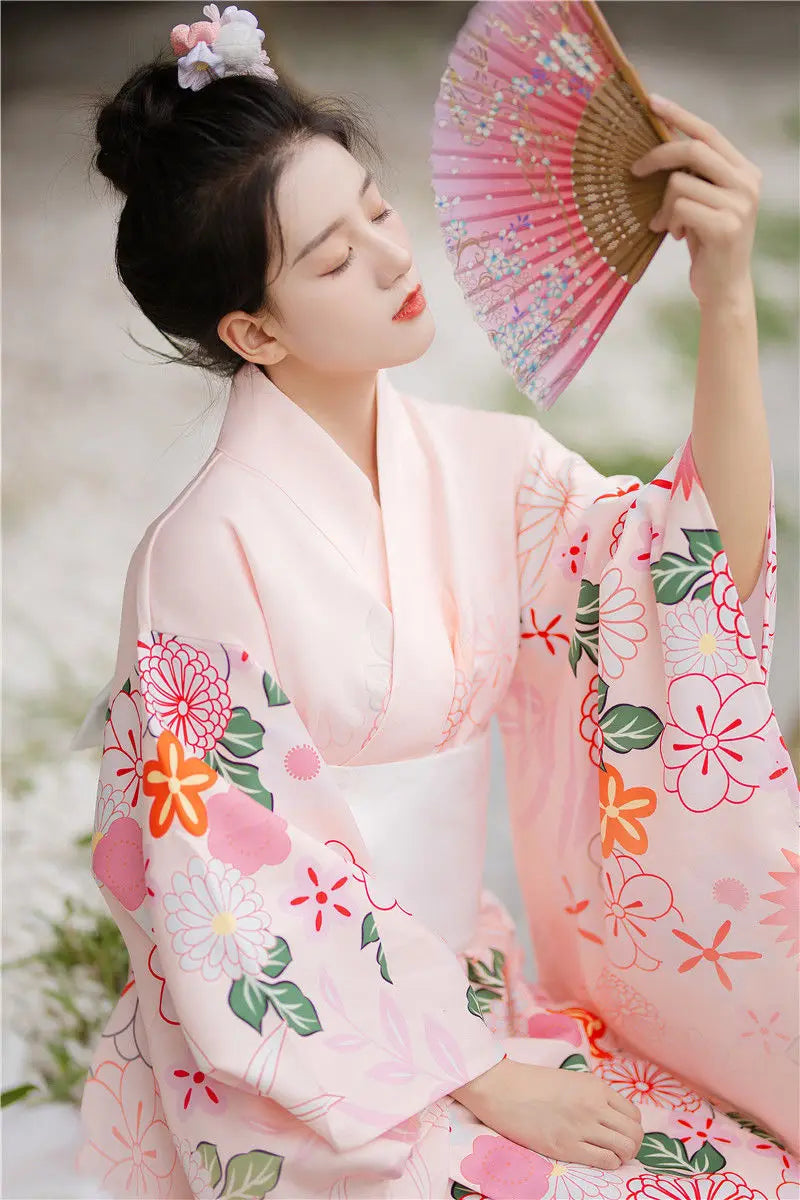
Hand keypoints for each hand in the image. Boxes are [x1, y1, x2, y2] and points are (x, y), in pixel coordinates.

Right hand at [451, 1056, 643, 1170]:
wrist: (502, 1089)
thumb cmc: (532, 1083)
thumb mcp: (571, 1080)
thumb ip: (593, 1096)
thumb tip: (612, 1117)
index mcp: (596, 1087)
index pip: (634, 1114)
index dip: (631, 1127)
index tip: (619, 1132)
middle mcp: (594, 1106)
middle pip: (634, 1133)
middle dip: (632, 1145)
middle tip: (619, 1148)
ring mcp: (582, 1127)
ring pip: (625, 1148)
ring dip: (622, 1156)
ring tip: (609, 1155)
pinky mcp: (567, 1147)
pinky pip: (605, 1161)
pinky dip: (608, 1163)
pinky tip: (596, 1158)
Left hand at [630, 94, 760, 308]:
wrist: (724, 287)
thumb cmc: (707, 244)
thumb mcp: (703, 203)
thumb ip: (693, 177)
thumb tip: (658, 147)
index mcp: (744, 171)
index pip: (708, 132)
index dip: (679, 115)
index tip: (651, 101)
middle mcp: (747, 182)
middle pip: (692, 150)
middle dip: (657, 156)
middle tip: (634, 171)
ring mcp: (739, 204)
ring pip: (680, 183)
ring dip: (663, 206)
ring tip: (667, 225)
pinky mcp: (725, 226)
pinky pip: (680, 208)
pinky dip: (670, 222)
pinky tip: (678, 236)